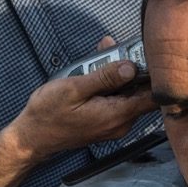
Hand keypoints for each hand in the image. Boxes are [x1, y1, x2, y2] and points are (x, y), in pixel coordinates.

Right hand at [10, 60, 155, 162]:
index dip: (155, 75)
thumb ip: (105, 77)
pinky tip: (97, 72)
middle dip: (133, 69)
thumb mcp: (74, 88)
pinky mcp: (106, 122)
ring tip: (103, 57)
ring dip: (120, 75)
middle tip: (118, 50)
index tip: (146, 56)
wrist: (32, 137)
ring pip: (129, 95)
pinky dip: (111, 85)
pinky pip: (117, 100)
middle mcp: (121, 123)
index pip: (153, 97)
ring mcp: (114, 124)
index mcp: (117, 114)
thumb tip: (131, 67)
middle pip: (142, 93)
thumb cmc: (48, 114)